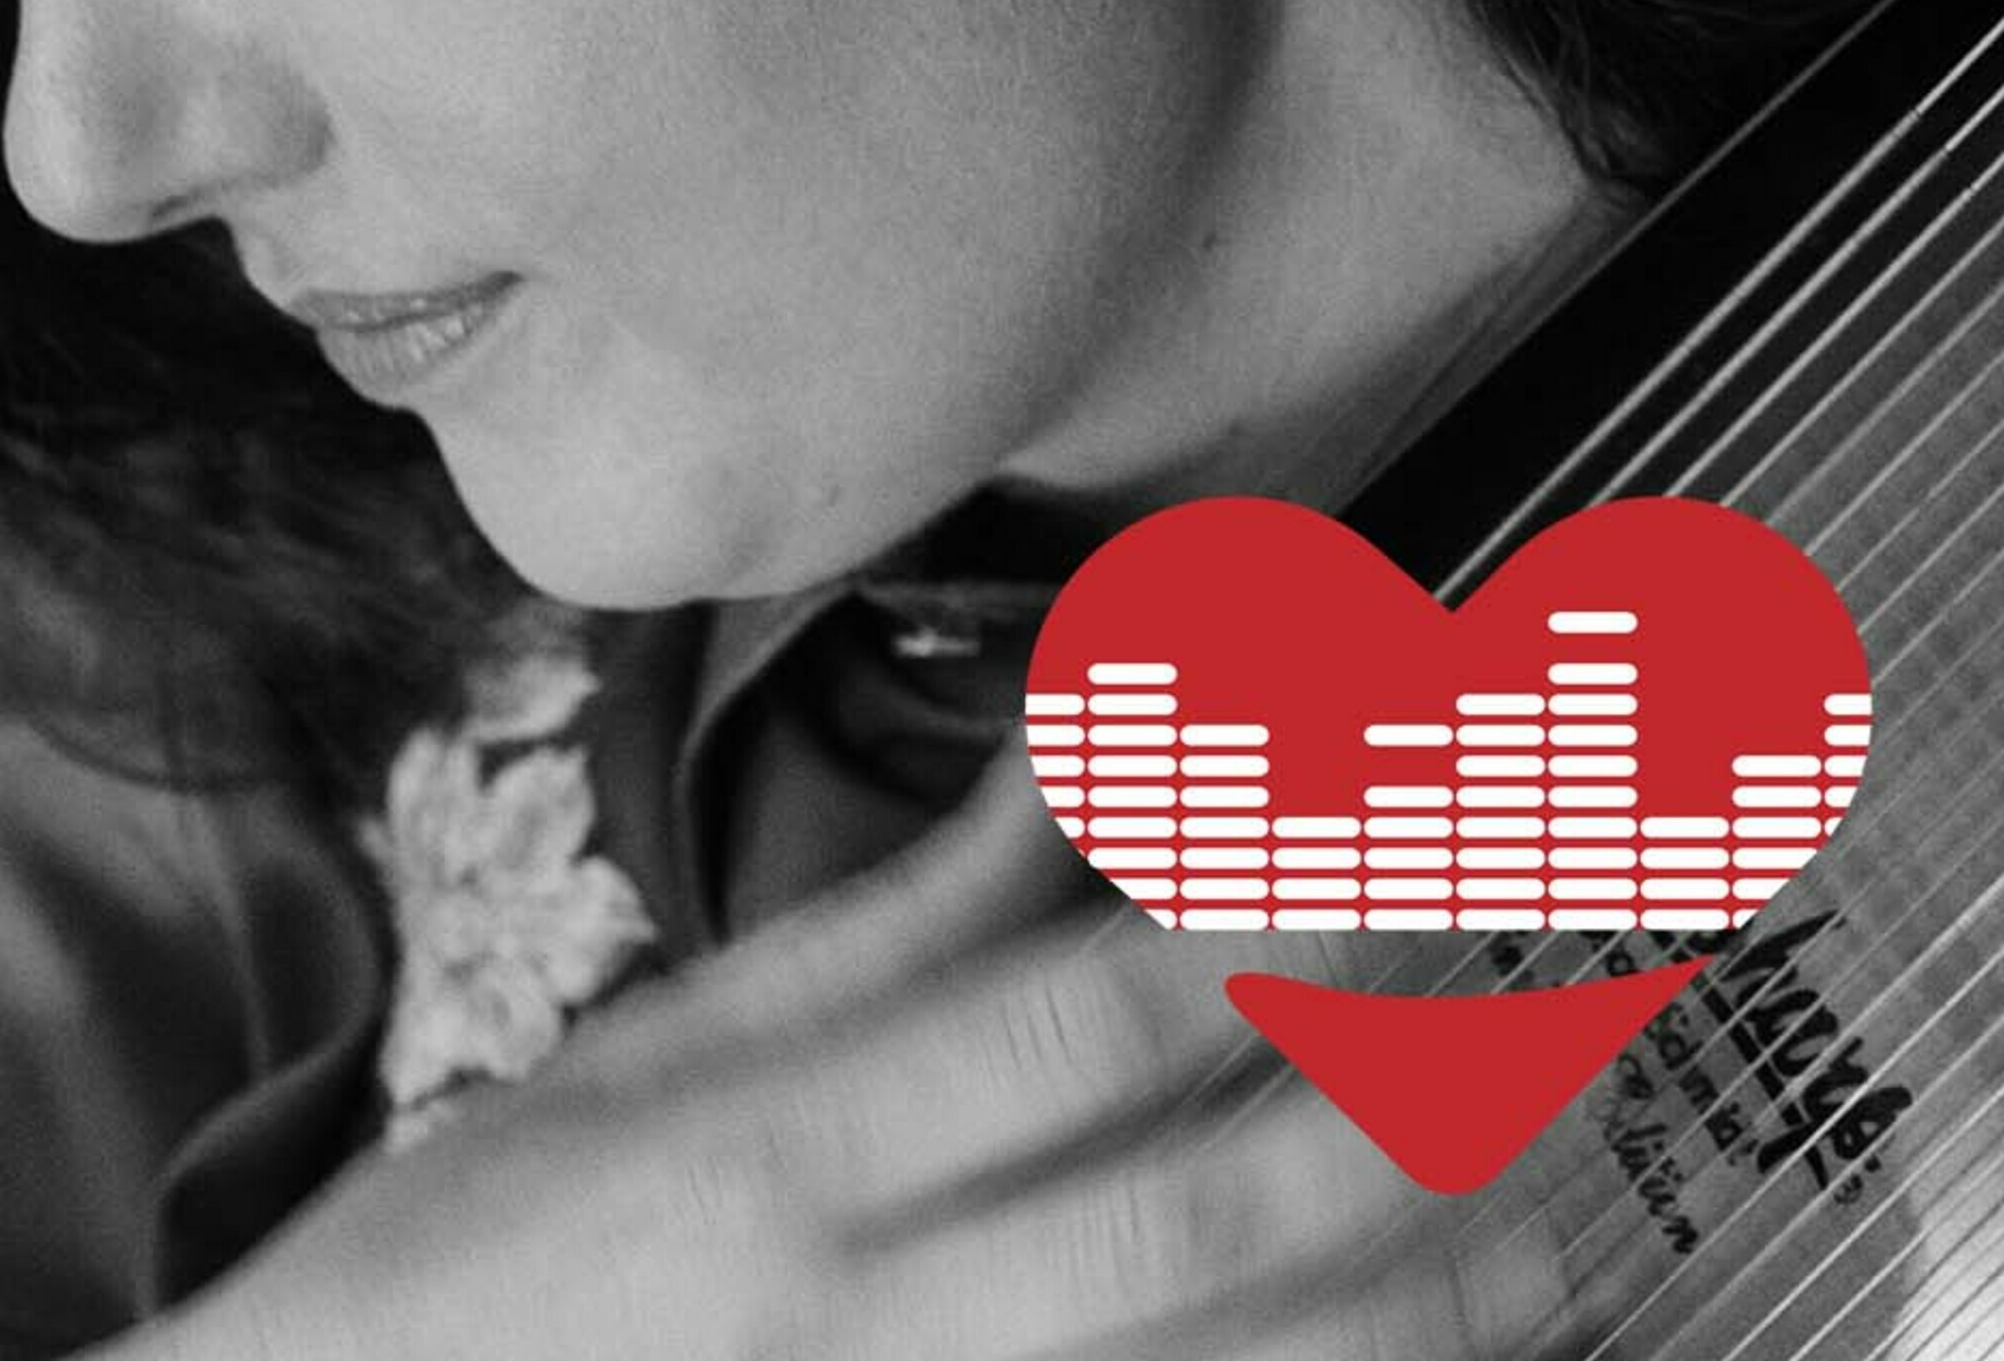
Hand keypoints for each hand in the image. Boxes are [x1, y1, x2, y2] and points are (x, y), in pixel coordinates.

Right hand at [160, 741, 1600, 1360]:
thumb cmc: (494, 1247)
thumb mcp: (668, 1043)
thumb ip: (894, 920)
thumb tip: (1068, 756)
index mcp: (790, 1144)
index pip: (1095, 1014)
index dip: (1285, 920)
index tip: (1408, 834)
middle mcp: (882, 1315)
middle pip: (1221, 1206)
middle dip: (1425, 1102)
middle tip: (1566, 1016)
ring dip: (1426, 1308)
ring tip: (1553, 1232)